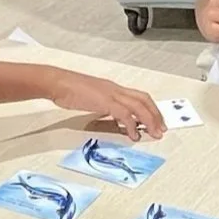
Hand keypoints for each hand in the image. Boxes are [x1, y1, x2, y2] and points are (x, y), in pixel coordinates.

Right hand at [47, 71, 166, 139]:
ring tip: (154, 134)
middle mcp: (116, 90)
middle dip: (155, 115)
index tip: (156, 121)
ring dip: (149, 120)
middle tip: (161, 129)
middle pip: (144, 99)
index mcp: (114, 89)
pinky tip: (134, 134)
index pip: (139, 96)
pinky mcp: (104, 101)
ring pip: (138, 106)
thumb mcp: (92, 100)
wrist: (58, 83)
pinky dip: (132, 125)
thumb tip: (114, 119)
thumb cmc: (70, 90)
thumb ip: (105, 108)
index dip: (151, 108)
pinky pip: (124, 114)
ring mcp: (111, 94)